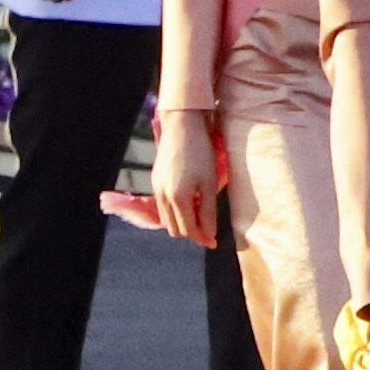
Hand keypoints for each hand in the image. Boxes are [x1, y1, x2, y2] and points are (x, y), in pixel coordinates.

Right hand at [148, 108, 226, 246]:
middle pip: (175, 230)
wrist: (182, 127)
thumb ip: (208, 212)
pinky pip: (162, 207)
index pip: (188, 230)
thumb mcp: (209, 183)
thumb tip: (209, 235)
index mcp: (178, 199)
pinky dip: (175, 211)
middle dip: (191, 232)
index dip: (202, 238)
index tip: (214, 242)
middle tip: (208, 227)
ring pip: (167, 219)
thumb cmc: (200, 153)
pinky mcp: (154, 182)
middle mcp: (163, 197)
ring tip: (200, 213)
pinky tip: (189, 202)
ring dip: (182, 222)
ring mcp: (156, 190)